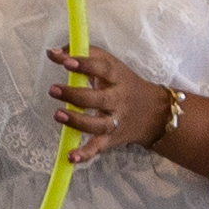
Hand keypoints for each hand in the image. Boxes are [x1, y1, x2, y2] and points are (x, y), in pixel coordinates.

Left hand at [48, 47, 173, 165]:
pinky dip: (85, 154)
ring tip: (58, 114)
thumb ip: (82, 55)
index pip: (102, 68)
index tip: (66, 62)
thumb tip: (51, 52)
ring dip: (77, 121)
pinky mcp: (111, 139)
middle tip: (53, 89)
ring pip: (98, 124)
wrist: (156, 113)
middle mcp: (119, 100)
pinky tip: (70, 156)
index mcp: (118, 78)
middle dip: (75, 95)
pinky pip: (98, 147)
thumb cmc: (123, 84)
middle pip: (99, 99)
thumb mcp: (111, 65)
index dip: (85, 64)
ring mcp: (116, 121)